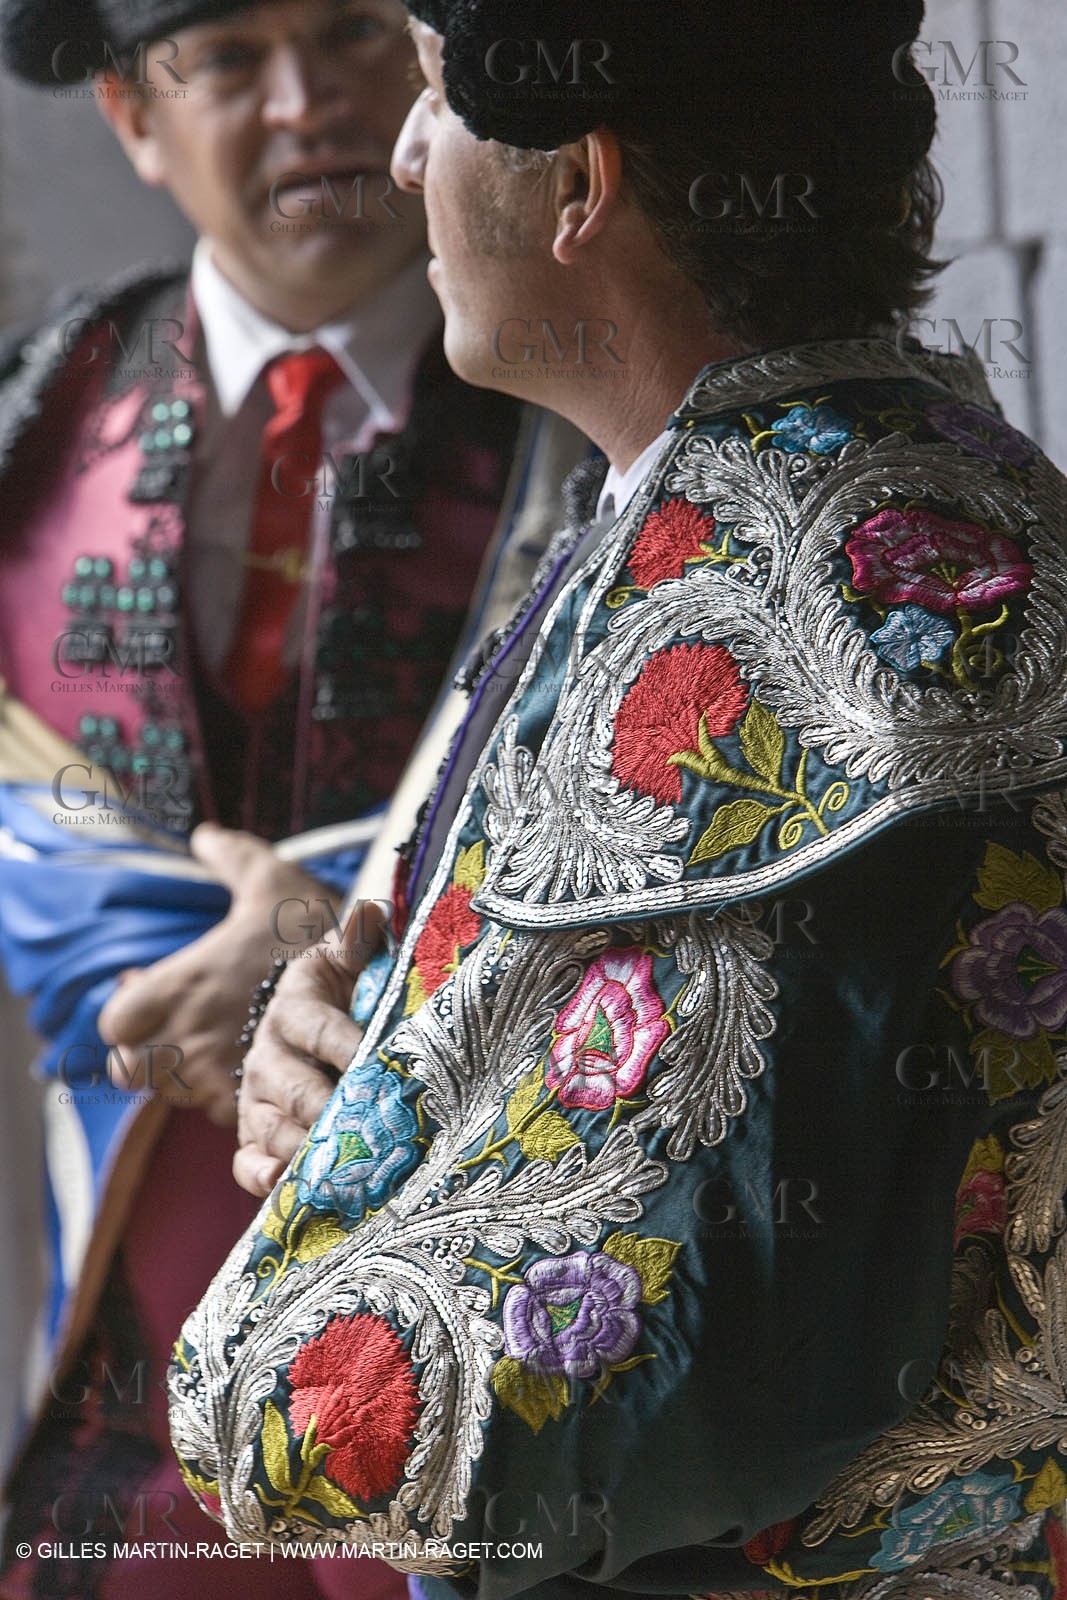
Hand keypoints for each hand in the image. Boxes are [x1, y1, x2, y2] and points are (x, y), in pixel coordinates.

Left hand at [97, 823, 343, 1126]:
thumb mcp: (272, 882)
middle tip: (186, 1039)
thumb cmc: (308, 931)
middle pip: (131, 1069)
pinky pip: (217, 1115)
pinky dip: (230, 1102)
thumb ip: (234, 857)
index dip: (130, 1019)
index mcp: (175, 985)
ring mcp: (211, 1075)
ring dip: (191, 1081)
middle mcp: (183, 1035)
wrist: (358, 984)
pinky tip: (253, 1080)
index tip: (154, 1005)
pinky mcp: (244, 1104)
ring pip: (175, 1095)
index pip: (116, 1023)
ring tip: (224, 1058)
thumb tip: (205, 834)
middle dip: (152, 1057)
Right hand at [233, 905, 384, 1195]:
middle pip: (296, 1087)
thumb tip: (370, 912)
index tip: (373, 1063)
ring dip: (305, 1148)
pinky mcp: (254, 1131)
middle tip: (365, 1130)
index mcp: (296, 1004)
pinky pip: (247, 1158)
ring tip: (338, 1166)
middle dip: (329, 1110)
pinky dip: (259, 1174)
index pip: (318, 1028)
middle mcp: (269, 1052)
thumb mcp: (352, 955)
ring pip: (273, 1125)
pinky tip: (280, 1183)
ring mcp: (258, 1095)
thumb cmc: (346, 986)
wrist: (319, 1014)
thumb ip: (361, 938)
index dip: (345, 1046)